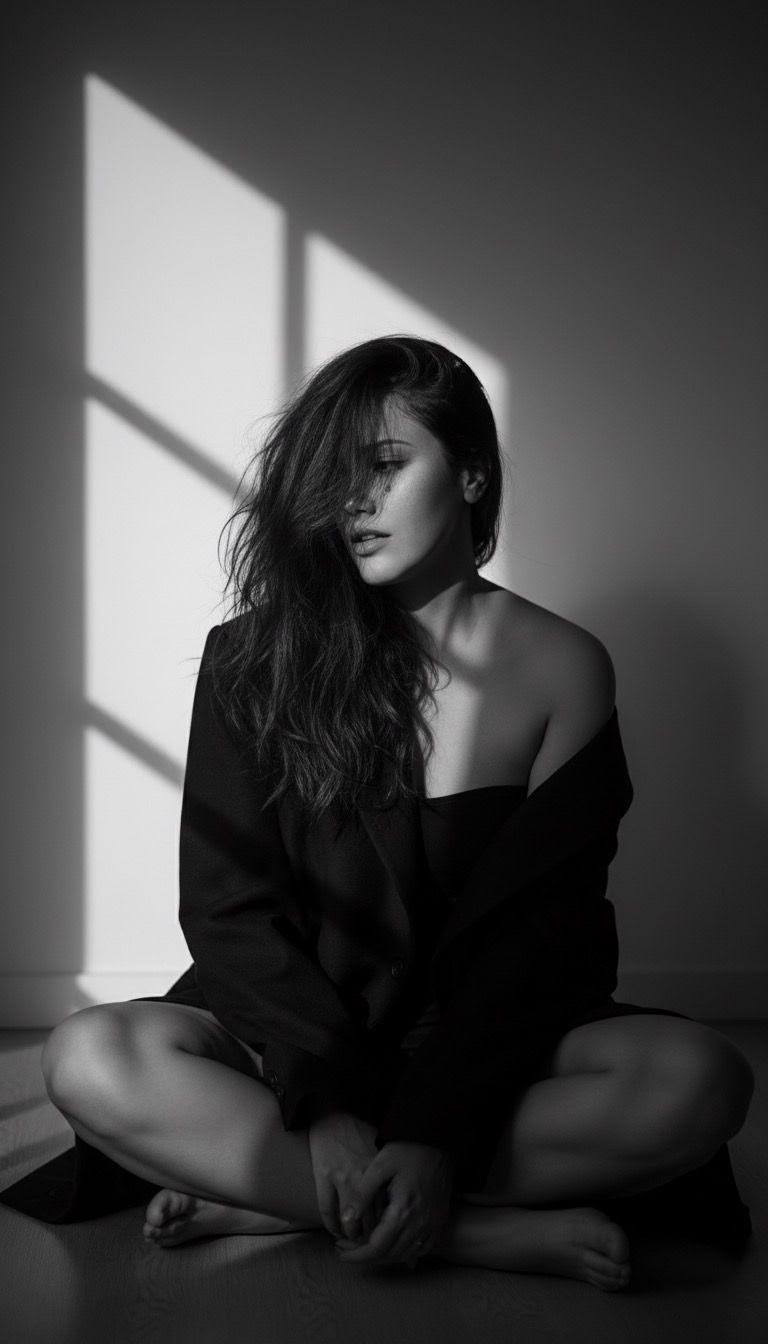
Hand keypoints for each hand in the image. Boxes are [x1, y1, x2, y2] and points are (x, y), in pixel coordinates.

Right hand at [308, 1111, 386, 1243]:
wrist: (335, 1109)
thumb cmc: (361, 1130)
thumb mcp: (383, 1151)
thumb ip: (390, 1176)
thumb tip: (401, 1198)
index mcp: (381, 1173)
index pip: (387, 1212)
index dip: (386, 1228)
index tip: (386, 1235)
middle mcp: (365, 1179)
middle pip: (371, 1221)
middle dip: (370, 1237)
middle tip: (369, 1243)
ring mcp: (343, 1179)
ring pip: (349, 1222)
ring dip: (350, 1236)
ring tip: (351, 1239)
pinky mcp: (324, 1176)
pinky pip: (327, 1211)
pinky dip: (331, 1225)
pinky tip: (335, 1229)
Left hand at [335, 1141, 453, 1267]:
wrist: (438, 1140)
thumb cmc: (407, 1150)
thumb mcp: (379, 1166)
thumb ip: (362, 1194)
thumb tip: (346, 1220)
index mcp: (403, 1210)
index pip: (376, 1247)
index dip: (356, 1255)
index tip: (341, 1251)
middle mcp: (421, 1222)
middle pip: (390, 1254)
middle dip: (366, 1256)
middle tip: (347, 1248)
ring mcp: (434, 1224)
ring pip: (405, 1254)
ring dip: (384, 1255)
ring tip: (365, 1246)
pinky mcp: (440, 1220)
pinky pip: (422, 1248)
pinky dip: (405, 1252)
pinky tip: (392, 1243)